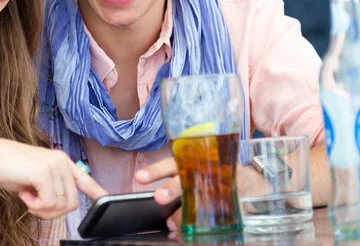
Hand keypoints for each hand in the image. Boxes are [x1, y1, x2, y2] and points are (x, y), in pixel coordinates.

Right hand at [0, 139, 107, 218]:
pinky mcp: (45, 172)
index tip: (105, 198)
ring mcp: (55, 165)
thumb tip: (59, 205)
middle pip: (72, 202)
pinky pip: (49, 203)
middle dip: (53, 211)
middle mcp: (62, 160)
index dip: (96, 191)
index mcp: (61, 160)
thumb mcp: (34, 180)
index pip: (84, 178)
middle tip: (33, 203)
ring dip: (42, 208)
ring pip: (61, 205)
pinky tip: (24, 193)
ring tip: (27, 195)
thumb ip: (50, 189)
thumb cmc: (7, 170)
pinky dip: (35, 205)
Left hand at [136, 158, 274, 229]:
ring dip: (185, 211)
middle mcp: (204, 169)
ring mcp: (219, 181)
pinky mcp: (232, 194)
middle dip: (171, 188)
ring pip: (199, 193)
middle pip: (185, 176)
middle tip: (158, 198)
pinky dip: (205, 218)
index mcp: (191, 162)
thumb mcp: (197, 175)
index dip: (155, 170)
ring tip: (173, 224)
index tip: (139, 178)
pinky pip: (217, 206)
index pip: (170, 164)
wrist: (253, 181)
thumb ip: (179, 191)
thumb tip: (165, 217)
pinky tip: (194, 229)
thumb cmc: (215, 176)